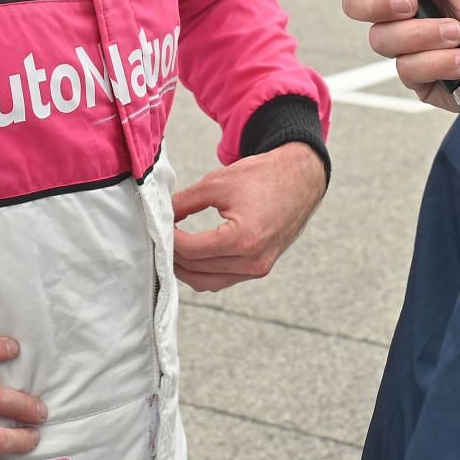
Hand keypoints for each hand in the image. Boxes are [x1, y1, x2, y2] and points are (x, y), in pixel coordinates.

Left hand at [171, 142, 325, 291]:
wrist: (300, 179)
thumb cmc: (263, 177)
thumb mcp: (217, 183)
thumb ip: (184, 202)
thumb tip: (161, 217)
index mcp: (243, 239)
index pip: (190, 250)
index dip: (169, 239)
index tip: (159, 226)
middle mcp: (253, 261)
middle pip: (196, 270)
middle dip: (174, 255)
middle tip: (161, 237)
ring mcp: (258, 269)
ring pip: (207, 282)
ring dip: (186, 268)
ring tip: (173, 246)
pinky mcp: (260, 269)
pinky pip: (223, 279)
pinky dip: (204, 271)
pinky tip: (193, 254)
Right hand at [329, 0, 459, 110]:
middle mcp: (407, 15)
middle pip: (358, 8)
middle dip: (380, 2)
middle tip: (412, 2)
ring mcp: (413, 49)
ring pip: (382, 41)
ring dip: (422, 35)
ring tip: (458, 33)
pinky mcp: (424, 81)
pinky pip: (409, 71)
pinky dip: (437, 62)